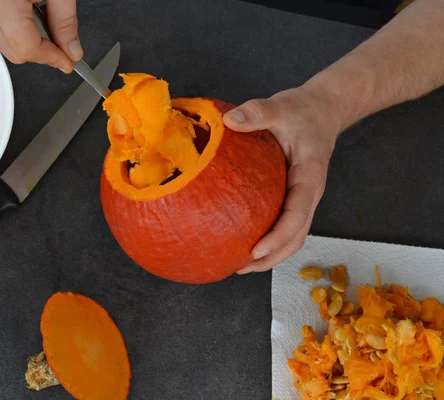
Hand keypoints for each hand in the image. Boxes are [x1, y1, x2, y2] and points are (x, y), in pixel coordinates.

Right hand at [0, 0, 81, 71]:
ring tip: (36, 9)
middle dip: (40, 50)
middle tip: (60, 39)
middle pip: (14, 52)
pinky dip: (9, 26)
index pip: (28, 50)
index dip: (52, 58)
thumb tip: (71, 49)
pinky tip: (20, 7)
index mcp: (0, 2)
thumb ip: (65, 21)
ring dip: (24, 37)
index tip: (67, 61)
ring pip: (2, 43)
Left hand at [223, 84, 340, 273]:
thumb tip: (229, 121)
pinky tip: (244, 242)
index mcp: (310, 176)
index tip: (255, 251)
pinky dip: (269, 240)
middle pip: (297, 236)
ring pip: (293, 236)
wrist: (324, 109)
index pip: (297, 214)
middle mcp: (310, 193)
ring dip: (271, 255)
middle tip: (240, 267)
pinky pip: (286, 225)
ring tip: (240, 265)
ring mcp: (304, 198)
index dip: (278, 237)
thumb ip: (258, 112)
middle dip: (272, 257)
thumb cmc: (303, 110)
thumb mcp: (281, 106)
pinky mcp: (295, 197)